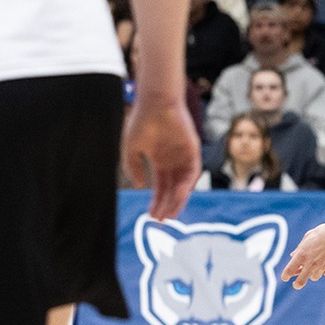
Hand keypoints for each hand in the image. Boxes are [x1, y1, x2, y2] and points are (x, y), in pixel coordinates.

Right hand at [122, 96, 198, 219]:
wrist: (155, 102)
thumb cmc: (142, 121)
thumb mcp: (131, 148)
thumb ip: (133, 167)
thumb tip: (138, 186)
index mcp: (160, 159)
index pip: (160, 186)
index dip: (156, 201)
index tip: (151, 216)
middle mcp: (173, 160)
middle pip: (173, 189)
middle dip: (167, 205)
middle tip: (161, 221)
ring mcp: (184, 155)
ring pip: (184, 184)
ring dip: (178, 200)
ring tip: (170, 214)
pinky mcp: (193, 150)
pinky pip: (193, 171)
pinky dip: (188, 184)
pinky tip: (180, 195)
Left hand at [280, 218, 324, 289]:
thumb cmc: (324, 232)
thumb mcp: (309, 236)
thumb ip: (299, 247)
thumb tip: (292, 255)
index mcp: (302, 254)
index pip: (289, 270)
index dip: (285, 276)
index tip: (285, 277)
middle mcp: (310, 263)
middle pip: (300, 282)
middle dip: (297, 284)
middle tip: (296, 284)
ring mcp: (321, 267)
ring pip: (314, 277)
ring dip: (314, 273)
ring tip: (318, 262)